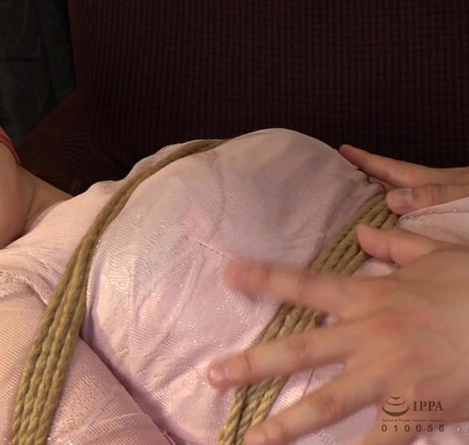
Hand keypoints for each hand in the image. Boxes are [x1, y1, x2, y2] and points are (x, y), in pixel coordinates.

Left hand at [207, 225, 468, 443]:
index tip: (228, 275)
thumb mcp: (440, 255)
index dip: (264, 278)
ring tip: (253, 440)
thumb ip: (397, 245)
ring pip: (326, 402)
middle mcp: (369, 336)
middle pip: (299, 350)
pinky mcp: (414, 410)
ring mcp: (389, 376)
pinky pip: (380, 442)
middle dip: (253, 363)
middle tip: (214, 373)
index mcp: (372, 297)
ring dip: (287, 423)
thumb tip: (363, 231)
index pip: (306, 284)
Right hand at [339, 144, 468, 213]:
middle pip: (383, 182)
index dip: (363, 159)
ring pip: (391, 198)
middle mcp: (419, 189)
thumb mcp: (459, 191)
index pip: (386, 167)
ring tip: (348, 203)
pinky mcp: (433, 215)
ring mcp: (426, 201)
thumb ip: (429, 194)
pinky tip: (381, 224)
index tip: (341, 150)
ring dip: (371, 199)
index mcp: (421, 180)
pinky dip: (388, 216)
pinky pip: (403, 215)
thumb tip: (391, 199)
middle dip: (359, 179)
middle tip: (333, 181)